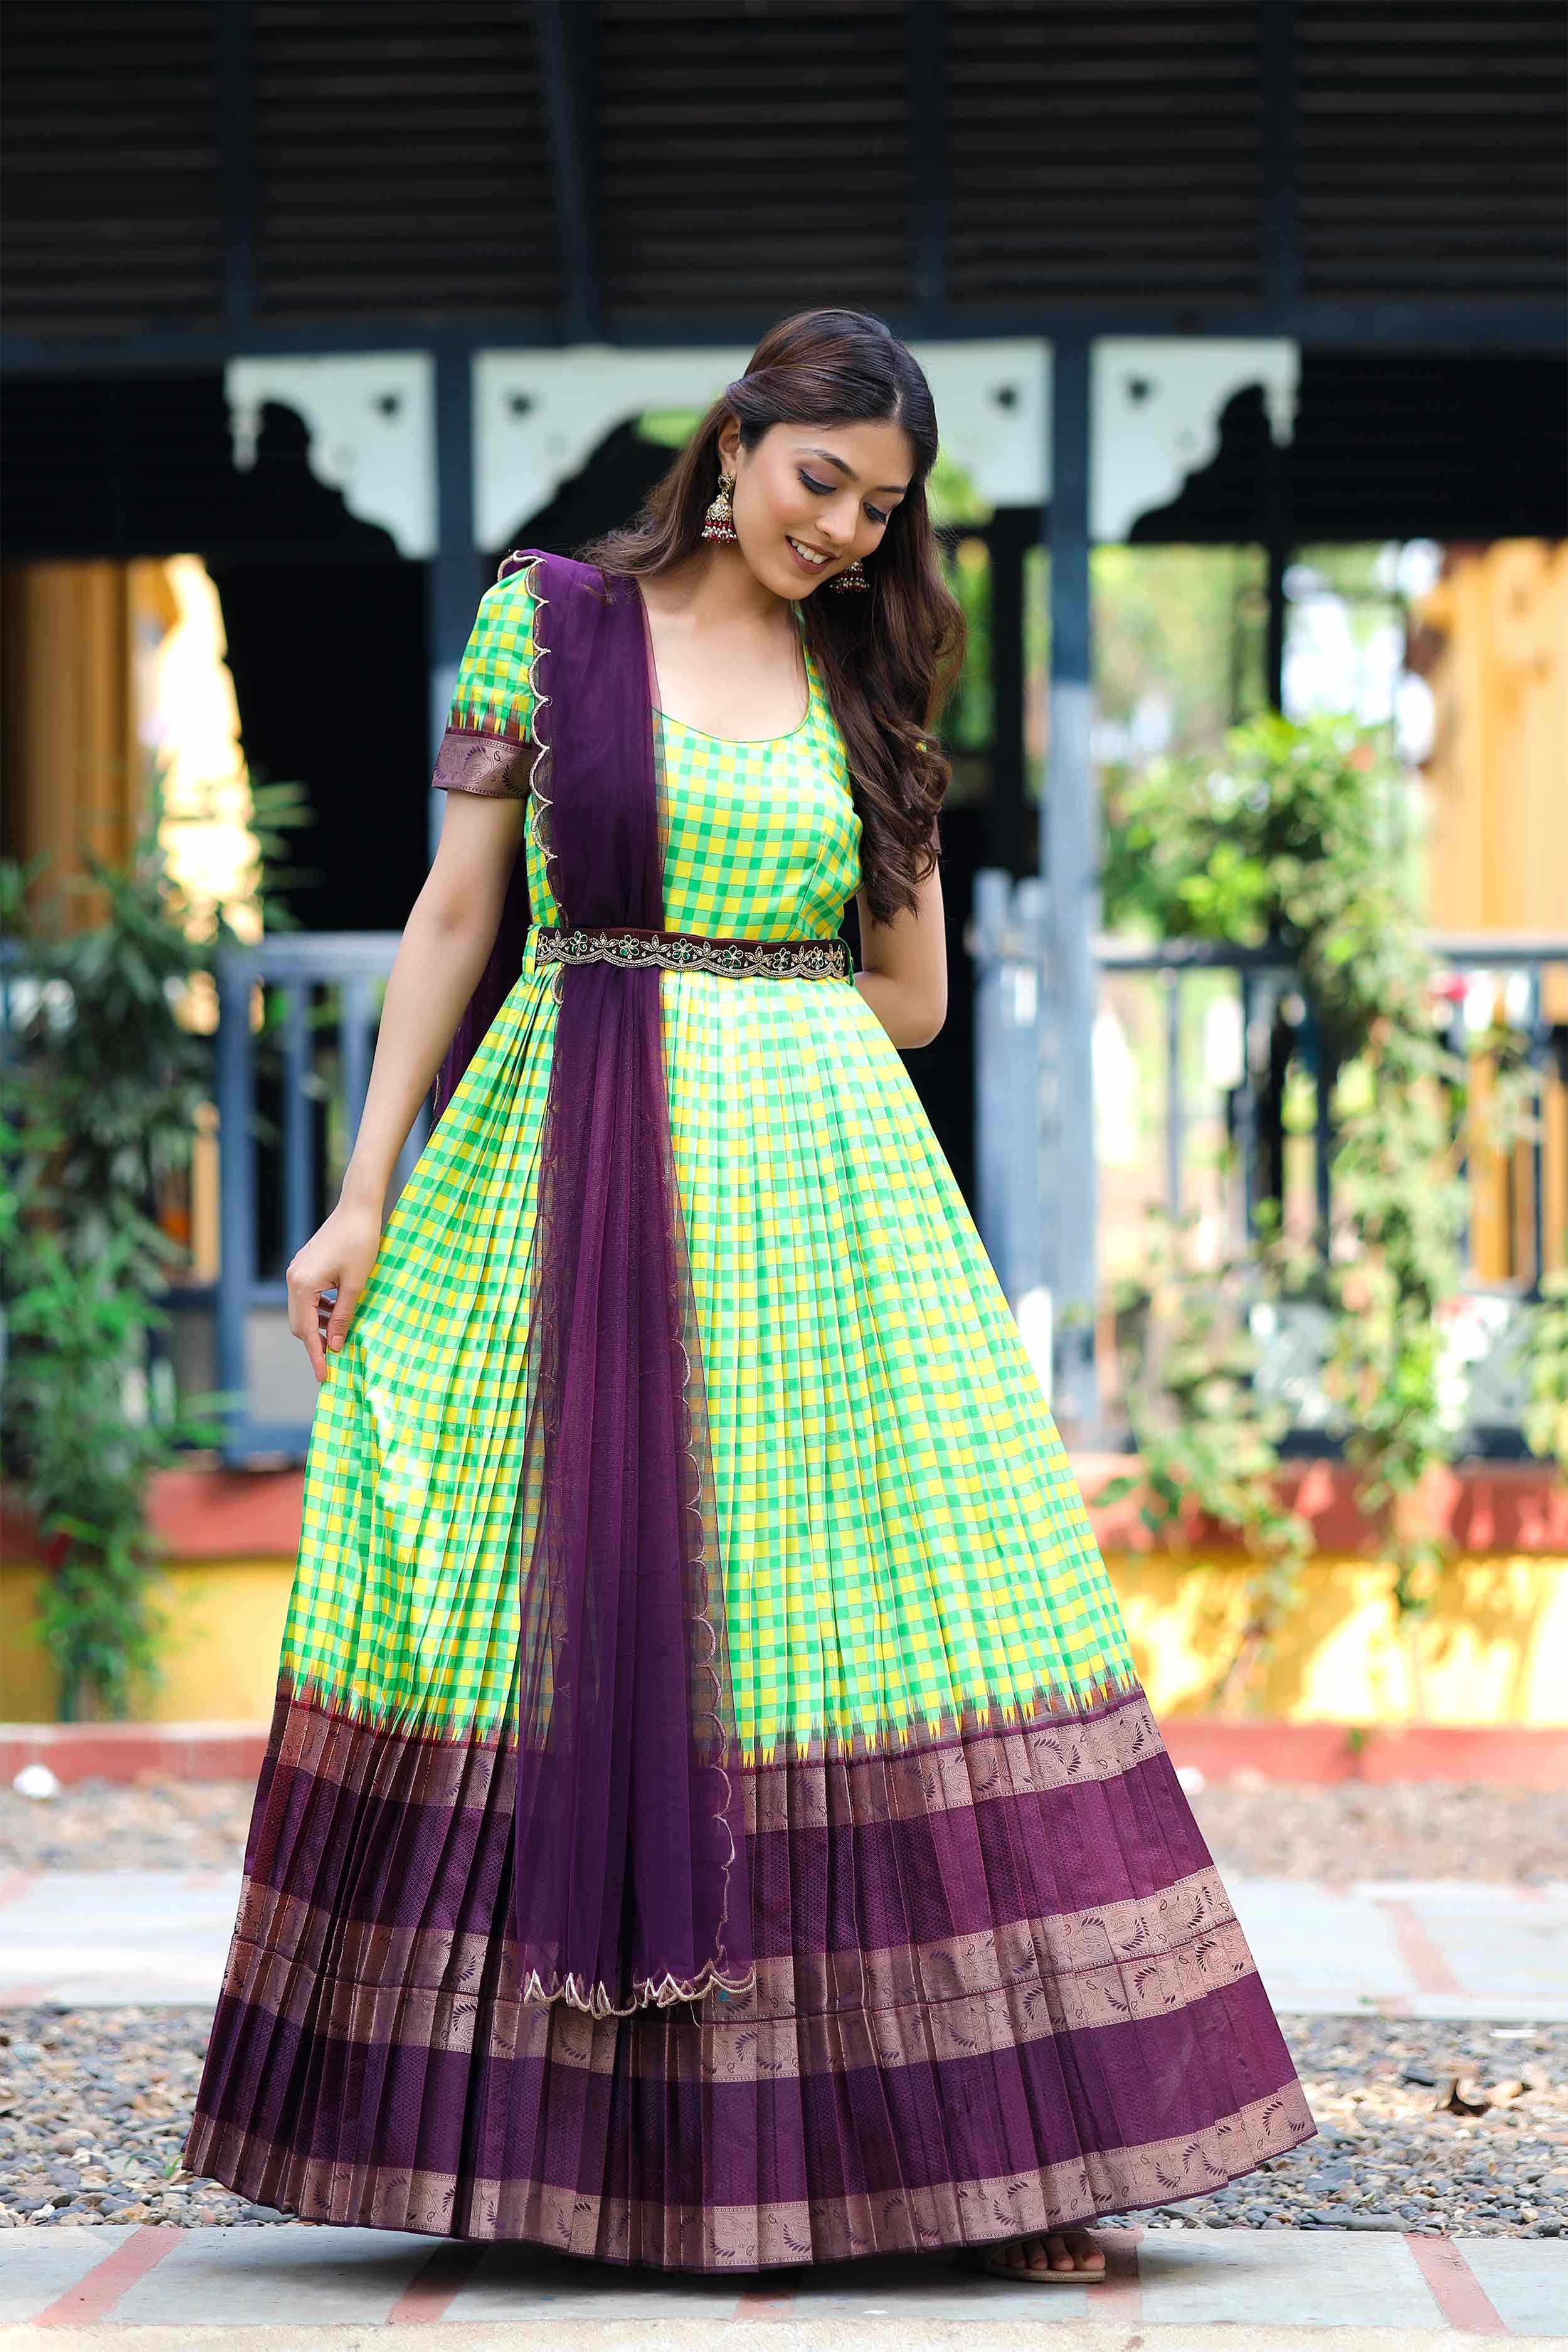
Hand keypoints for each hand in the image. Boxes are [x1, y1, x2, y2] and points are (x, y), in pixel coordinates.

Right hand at [286, 1200, 383, 1382]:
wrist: (358, 1208)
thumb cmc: (361, 1243)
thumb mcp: (356, 1285)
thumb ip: (343, 1317)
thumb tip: (336, 1346)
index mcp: (302, 1285)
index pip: (306, 1331)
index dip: (316, 1355)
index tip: (324, 1377)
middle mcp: (293, 1278)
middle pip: (298, 1323)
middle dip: (314, 1343)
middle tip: (333, 1362)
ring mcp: (297, 1270)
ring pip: (302, 1310)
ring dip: (317, 1326)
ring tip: (338, 1339)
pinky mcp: (305, 1265)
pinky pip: (307, 1296)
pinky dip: (318, 1309)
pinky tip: (335, 1313)